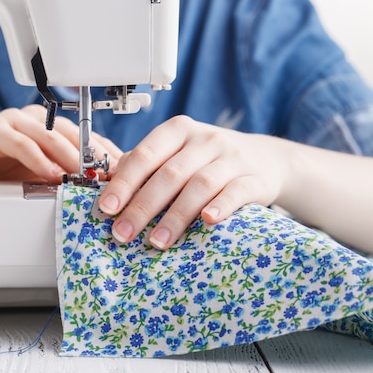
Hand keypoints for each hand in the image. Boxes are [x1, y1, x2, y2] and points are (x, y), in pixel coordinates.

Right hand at [0, 104, 121, 181]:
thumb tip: (102, 189)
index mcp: (49, 128)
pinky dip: (39, 159)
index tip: (125, 174)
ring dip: (70, 158)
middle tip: (110, 179)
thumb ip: (64, 178)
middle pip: (74, 134)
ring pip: (51, 136)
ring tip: (85, 178)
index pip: (87, 137)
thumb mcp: (38, 179)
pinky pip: (22, 143)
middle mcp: (34, 120)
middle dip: (94, 158)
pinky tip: (51, 175)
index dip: (107, 155)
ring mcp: (13, 122)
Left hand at [97, 115, 293, 249]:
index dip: (123, 184)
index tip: (106, 209)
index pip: (144, 155)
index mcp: (177, 131)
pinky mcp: (254, 178)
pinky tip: (207, 221)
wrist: (265, 159)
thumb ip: (146, 167)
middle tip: (123, 233)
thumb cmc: (207, 160)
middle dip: (142, 207)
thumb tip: (107, 189)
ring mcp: (232, 157)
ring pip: (199, 185)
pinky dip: (221, 206)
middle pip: (168, 174)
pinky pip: (236, 192)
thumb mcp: (176, 154)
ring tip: (157, 242)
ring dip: (175, 216)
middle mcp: (204, 139)